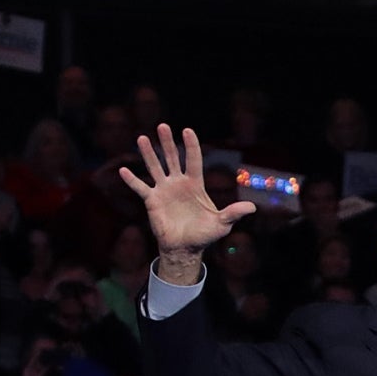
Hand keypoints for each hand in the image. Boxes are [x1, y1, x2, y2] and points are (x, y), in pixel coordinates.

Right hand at [120, 126, 257, 279]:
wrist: (185, 249)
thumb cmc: (204, 235)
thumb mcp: (222, 224)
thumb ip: (233, 213)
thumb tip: (252, 208)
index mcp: (195, 184)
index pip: (193, 160)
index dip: (191, 145)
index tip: (187, 130)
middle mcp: (178, 183)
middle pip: (172, 158)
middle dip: (168, 142)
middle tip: (163, 126)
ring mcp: (164, 190)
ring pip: (155, 167)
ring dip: (148, 154)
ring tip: (142, 138)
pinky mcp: (152, 201)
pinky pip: (140, 188)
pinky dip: (132, 180)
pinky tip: (124, 170)